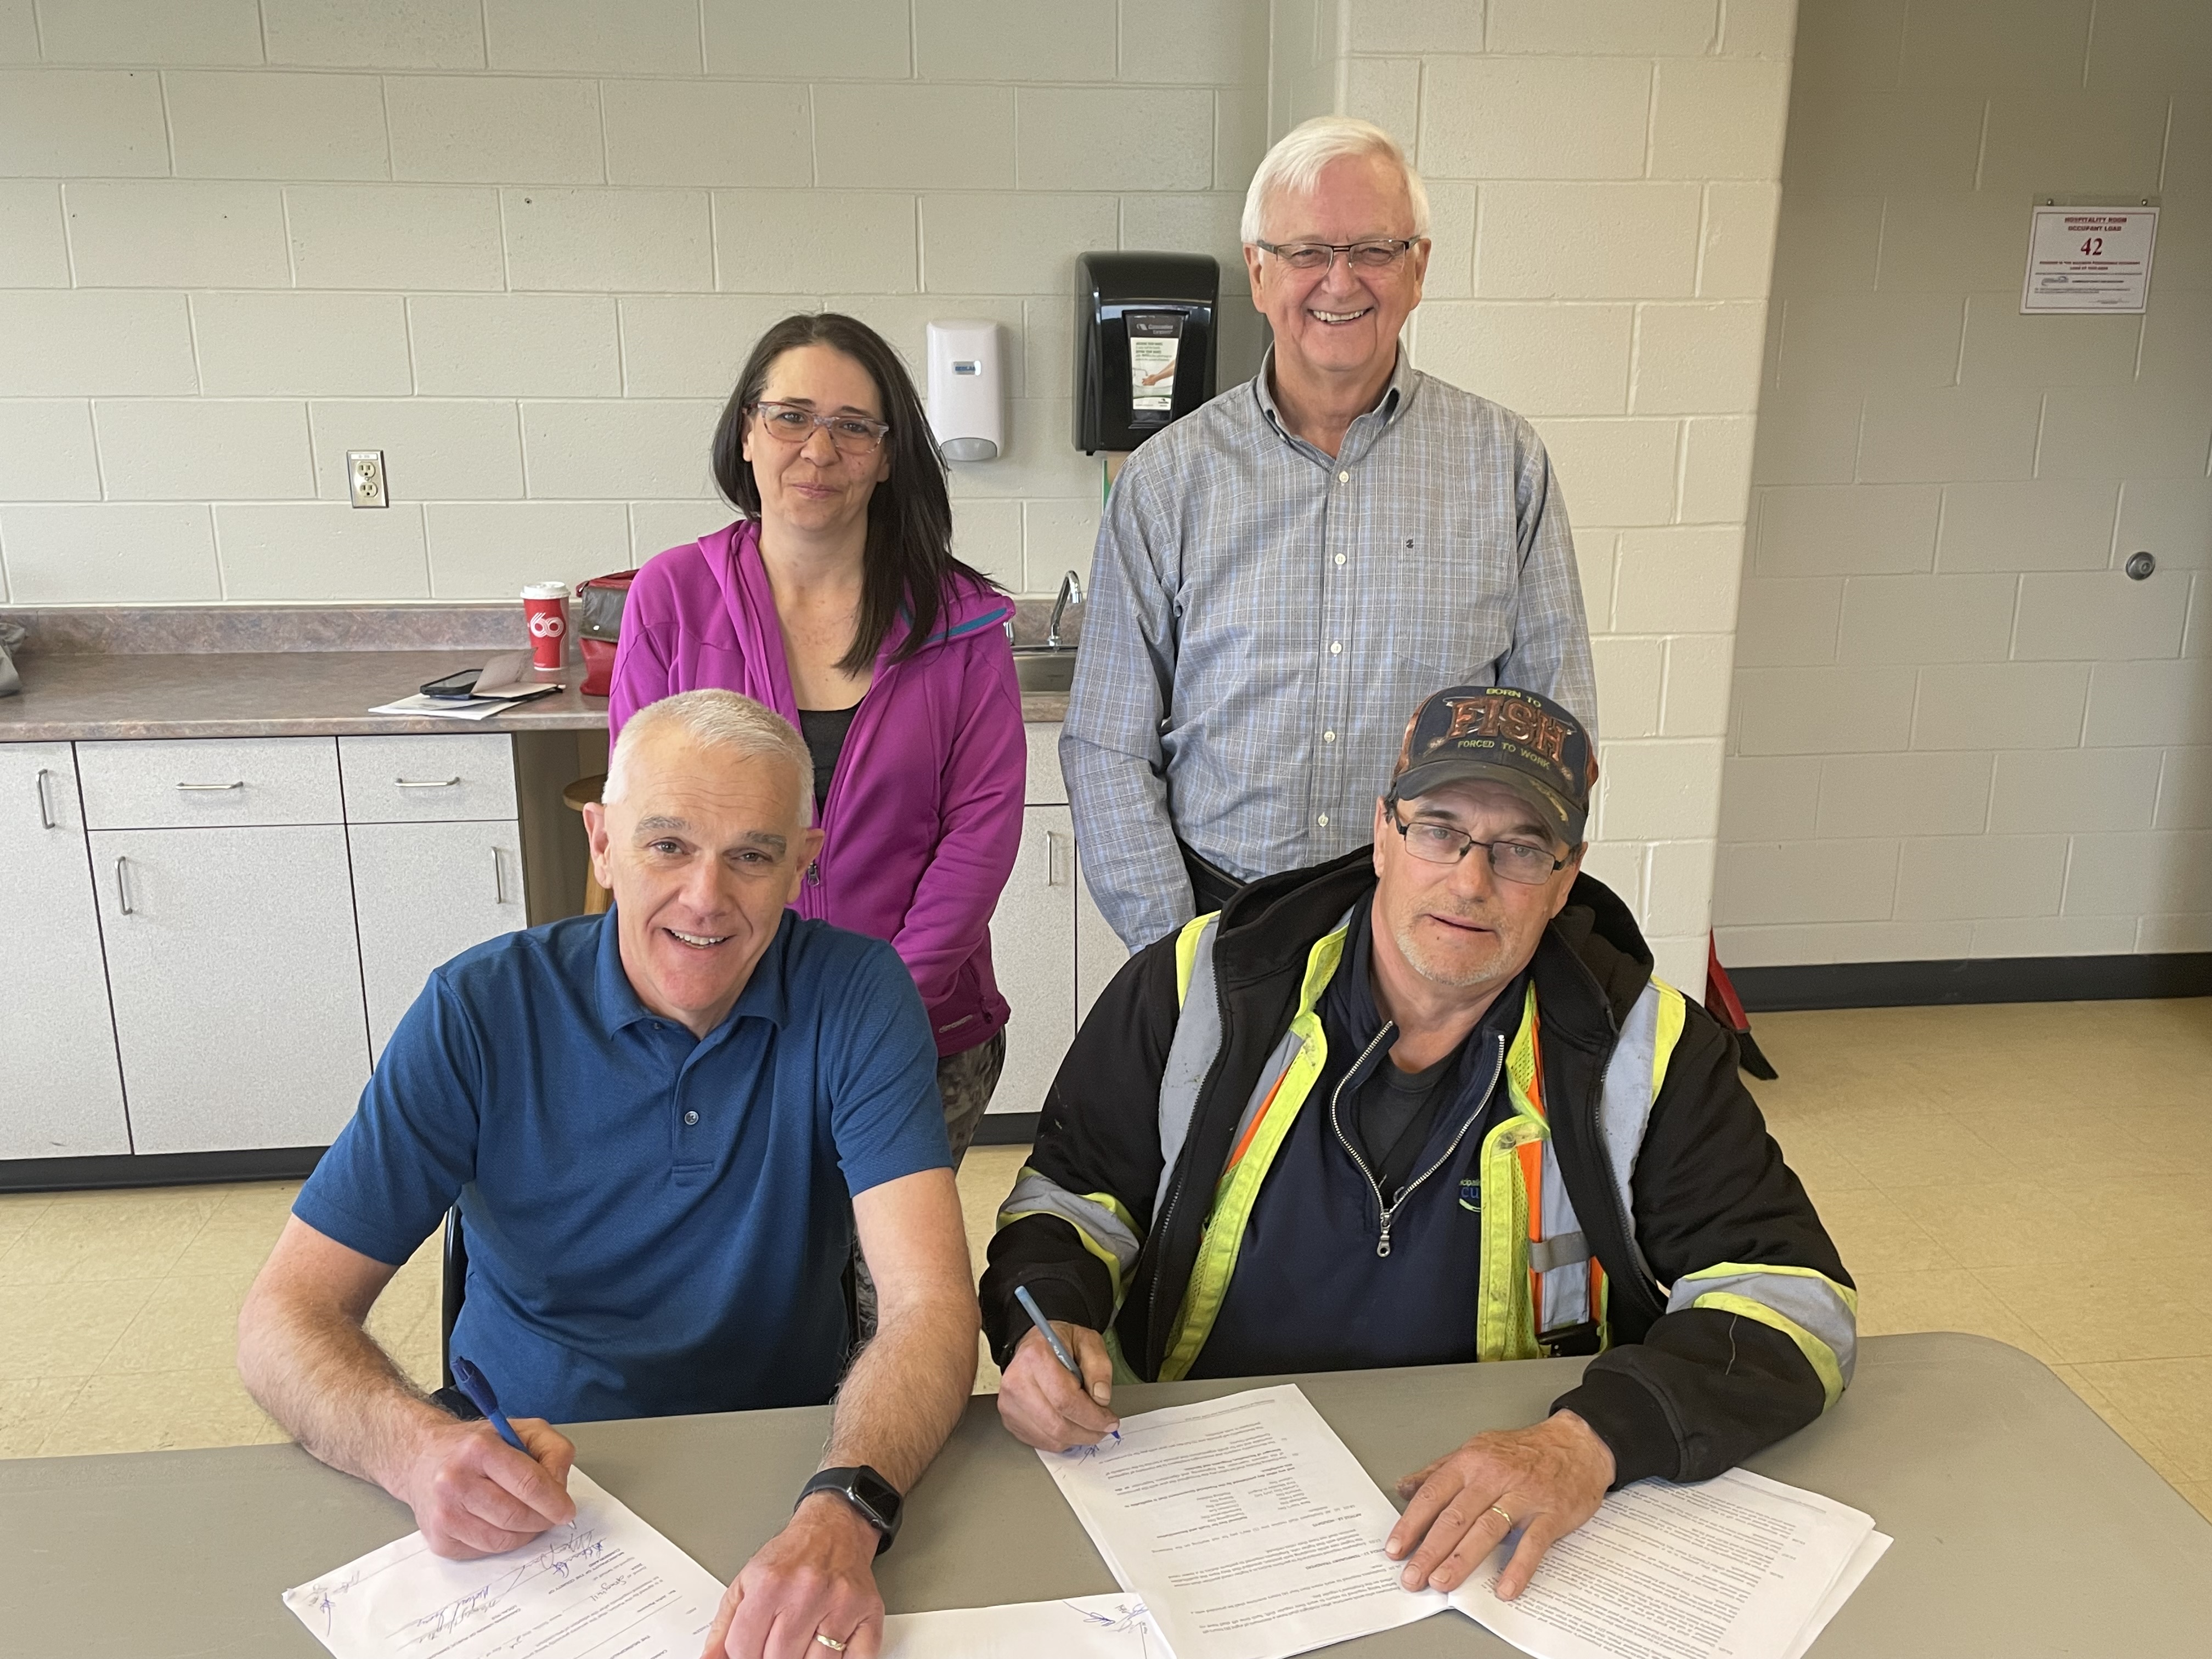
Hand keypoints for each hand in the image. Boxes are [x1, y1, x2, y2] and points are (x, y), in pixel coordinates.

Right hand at [395, 1414, 576, 1558]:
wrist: (423, 1458)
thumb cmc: (476, 1446)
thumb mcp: (521, 1430)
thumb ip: (553, 1450)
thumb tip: (560, 1488)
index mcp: (479, 1449)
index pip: (528, 1483)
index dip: (554, 1501)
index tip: (567, 1511)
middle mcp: (455, 1482)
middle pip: (516, 1516)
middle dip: (542, 1520)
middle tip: (551, 1516)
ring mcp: (443, 1514)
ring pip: (502, 1540)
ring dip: (524, 1534)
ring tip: (527, 1518)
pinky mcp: (439, 1539)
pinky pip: (484, 1551)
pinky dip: (502, 1543)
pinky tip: (500, 1524)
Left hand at [699, 1494, 883, 1658]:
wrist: (835, 1526)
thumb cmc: (792, 1556)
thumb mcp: (747, 1583)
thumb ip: (724, 1626)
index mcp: (770, 1584)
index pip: (744, 1648)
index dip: (743, 1656)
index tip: (750, 1650)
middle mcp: (806, 1591)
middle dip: (772, 1658)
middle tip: (775, 1647)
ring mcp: (840, 1603)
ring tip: (799, 1644)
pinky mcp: (868, 1611)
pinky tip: (828, 1648)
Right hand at [995, 1324, 1117, 1451]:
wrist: (1034, 1344)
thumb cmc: (1060, 1343)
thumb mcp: (1088, 1342)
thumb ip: (1099, 1367)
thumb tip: (1101, 1398)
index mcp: (1036, 1357)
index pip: (1065, 1399)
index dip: (1092, 1417)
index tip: (1109, 1421)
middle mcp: (1017, 1381)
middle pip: (1056, 1424)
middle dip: (1087, 1432)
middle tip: (1103, 1428)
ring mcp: (1009, 1402)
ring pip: (1049, 1437)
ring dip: (1076, 1439)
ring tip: (1088, 1427)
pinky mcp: (1009, 1418)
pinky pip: (1040, 1441)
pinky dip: (1061, 1440)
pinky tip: (1070, 1427)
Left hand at [1386, 1411, 1614, 1598]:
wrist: (1577, 1444)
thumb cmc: (1524, 1451)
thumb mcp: (1477, 1450)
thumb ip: (1438, 1471)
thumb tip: (1404, 1487)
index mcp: (1471, 1461)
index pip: (1433, 1495)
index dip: (1411, 1523)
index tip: (1395, 1548)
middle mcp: (1494, 1476)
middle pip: (1455, 1517)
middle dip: (1430, 1550)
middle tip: (1413, 1576)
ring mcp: (1523, 1495)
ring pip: (1487, 1529)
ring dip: (1462, 1559)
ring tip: (1443, 1582)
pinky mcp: (1551, 1513)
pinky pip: (1532, 1543)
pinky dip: (1518, 1567)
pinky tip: (1505, 1587)